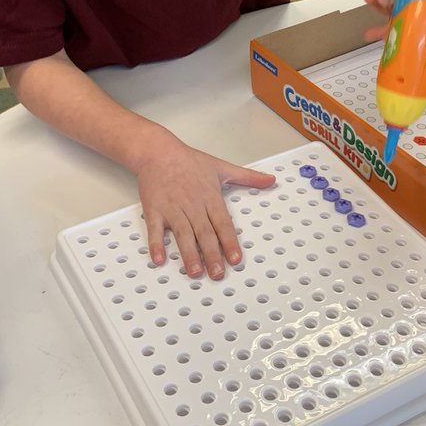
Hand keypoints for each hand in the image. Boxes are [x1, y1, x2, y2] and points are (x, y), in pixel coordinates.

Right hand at [136, 137, 274, 279]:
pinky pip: (155, 229)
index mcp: (210, 196)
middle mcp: (192, 204)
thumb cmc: (189, 161)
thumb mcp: (222, 167)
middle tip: (217, 274)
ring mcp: (172, 208)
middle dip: (211, 254)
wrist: (158, 152)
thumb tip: (271, 180)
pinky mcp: (154, 210)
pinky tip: (159, 259)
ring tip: (195, 272)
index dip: (229, 241)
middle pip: (204, 232)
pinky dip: (156, 244)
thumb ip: (248, 177)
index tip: (235, 259)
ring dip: (188, 254)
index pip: (222, 223)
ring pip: (182, 234)